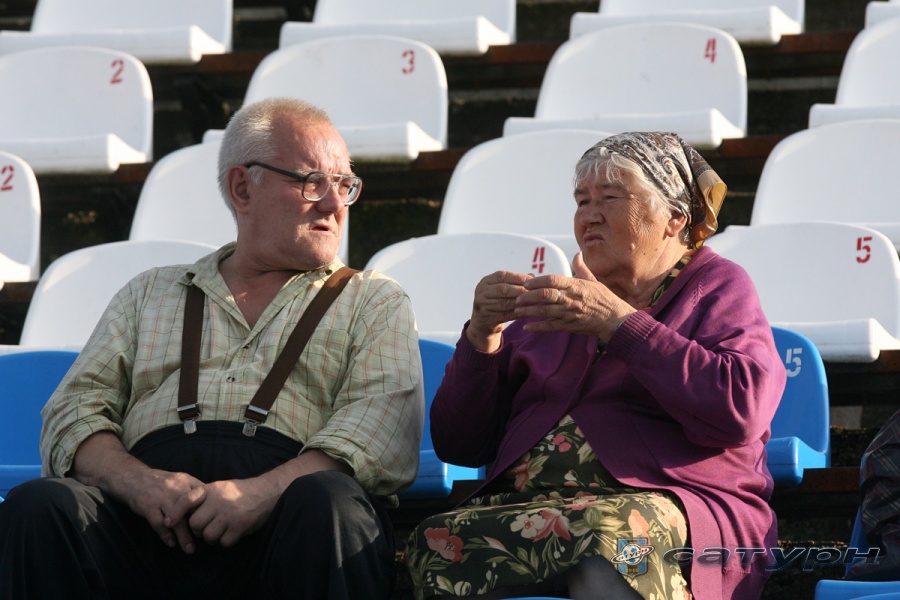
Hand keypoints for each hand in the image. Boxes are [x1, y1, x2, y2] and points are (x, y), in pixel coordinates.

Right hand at [121, 467, 204, 553]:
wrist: (134, 478)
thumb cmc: (161, 482)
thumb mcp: (180, 479)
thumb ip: (195, 489)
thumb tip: (212, 503)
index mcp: (186, 481)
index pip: (203, 496)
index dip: (209, 511)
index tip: (214, 524)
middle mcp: (176, 489)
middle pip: (191, 510)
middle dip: (199, 527)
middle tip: (206, 540)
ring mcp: (162, 498)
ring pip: (177, 520)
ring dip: (184, 536)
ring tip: (189, 549)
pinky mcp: (148, 506)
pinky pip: (159, 524)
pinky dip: (166, 535)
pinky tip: (171, 544)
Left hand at [165, 477, 279, 547]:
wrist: (267, 492)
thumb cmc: (240, 492)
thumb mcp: (220, 487)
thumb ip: (203, 497)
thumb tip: (182, 514)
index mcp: (212, 489)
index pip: (186, 500)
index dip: (175, 512)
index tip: (168, 522)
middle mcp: (219, 501)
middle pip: (195, 524)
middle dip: (198, 529)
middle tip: (207, 527)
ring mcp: (229, 514)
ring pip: (207, 536)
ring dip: (212, 537)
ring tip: (220, 530)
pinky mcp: (240, 526)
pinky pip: (223, 542)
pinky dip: (226, 541)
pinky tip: (232, 532)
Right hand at [466, 270, 532, 351]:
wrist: (483, 321)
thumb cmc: (497, 300)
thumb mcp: (501, 288)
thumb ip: (515, 281)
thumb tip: (532, 276)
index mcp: (485, 281)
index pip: (502, 276)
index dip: (517, 277)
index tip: (531, 280)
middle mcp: (482, 292)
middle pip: (503, 289)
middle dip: (520, 290)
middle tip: (534, 292)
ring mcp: (483, 306)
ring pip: (505, 303)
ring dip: (521, 303)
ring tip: (534, 302)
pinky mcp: (488, 319)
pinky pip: (506, 316)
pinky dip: (518, 313)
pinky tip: (528, 312)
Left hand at [513, 253, 635, 341]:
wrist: (615, 320)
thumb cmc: (604, 299)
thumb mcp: (594, 281)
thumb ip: (581, 268)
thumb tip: (577, 254)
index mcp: (575, 285)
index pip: (553, 280)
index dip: (537, 281)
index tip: (526, 283)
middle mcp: (571, 298)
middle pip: (545, 295)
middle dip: (529, 296)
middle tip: (517, 297)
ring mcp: (569, 313)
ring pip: (545, 311)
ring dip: (529, 311)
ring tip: (517, 310)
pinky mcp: (569, 326)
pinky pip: (550, 327)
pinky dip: (537, 327)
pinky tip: (526, 326)